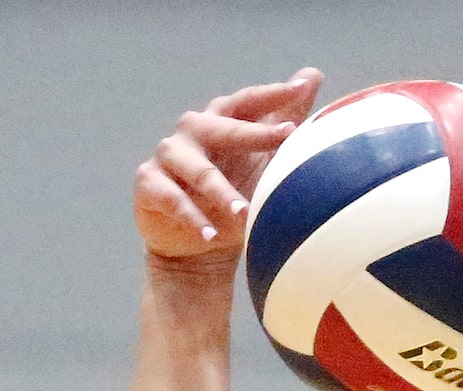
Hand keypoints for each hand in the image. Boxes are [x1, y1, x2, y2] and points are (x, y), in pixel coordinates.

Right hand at [134, 71, 321, 262]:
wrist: (193, 244)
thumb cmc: (231, 194)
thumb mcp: (261, 161)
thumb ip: (283, 121)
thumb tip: (313, 74)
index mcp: (219, 119)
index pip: (247, 101)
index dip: (273, 95)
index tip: (302, 90)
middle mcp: (192, 131)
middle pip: (224, 128)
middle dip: (256, 134)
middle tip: (287, 137)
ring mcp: (168, 155)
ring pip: (199, 172)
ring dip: (222, 193)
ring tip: (244, 215)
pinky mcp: (148, 183)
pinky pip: (172, 199)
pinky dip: (191, 218)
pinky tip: (209, 235)